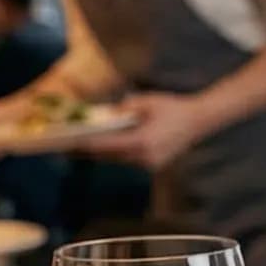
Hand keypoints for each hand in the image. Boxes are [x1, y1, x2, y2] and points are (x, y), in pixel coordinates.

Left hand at [80, 92, 212, 170]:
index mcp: (142, 142)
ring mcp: (149, 164)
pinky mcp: (152, 165)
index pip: (107, 145)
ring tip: (80, 148)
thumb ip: (125, 107)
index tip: (69, 143)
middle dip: (89, 151)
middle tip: (67, 147)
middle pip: (109, 156)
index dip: (86, 144)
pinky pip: (128, 159)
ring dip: (101, 153)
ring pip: (118, 159)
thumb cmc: (173, 107)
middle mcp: (144, 157)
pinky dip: (116, 152)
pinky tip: (103, 146)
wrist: (198, 121)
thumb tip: (107, 114)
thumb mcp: (147, 100)